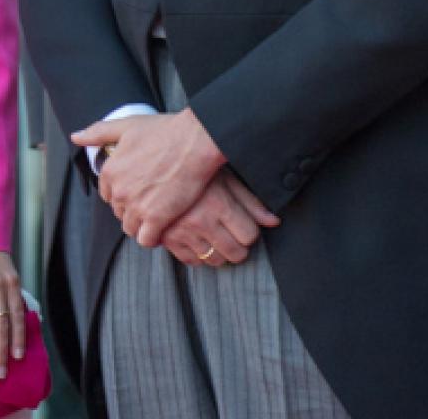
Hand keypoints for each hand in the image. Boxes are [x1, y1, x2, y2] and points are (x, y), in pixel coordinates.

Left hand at [71, 108, 225, 246]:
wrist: (194, 142)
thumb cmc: (165, 131)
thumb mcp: (126, 126)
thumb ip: (98, 133)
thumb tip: (75, 137)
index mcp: (110, 170)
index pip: (108, 194)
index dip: (122, 193)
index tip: (137, 189)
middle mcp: (119, 190)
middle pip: (119, 211)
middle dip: (131, 209)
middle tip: (150, 201)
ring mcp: (137, 206)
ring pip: (130, 227)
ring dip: (141, 224)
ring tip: (157, 215)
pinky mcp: (157, 218)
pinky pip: (146, 239)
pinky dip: (153, 237)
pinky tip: (163, 228)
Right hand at [160, 169, 278, 267]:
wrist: (153, 167)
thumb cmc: (194, 169)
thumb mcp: (225, 179)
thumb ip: (250, 202)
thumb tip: (273, 221)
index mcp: (218, 203)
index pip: (249, 235)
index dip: (250, 231)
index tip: (244, 225)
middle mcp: (201, 221)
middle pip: (235, 253)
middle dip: (239, 247)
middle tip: (234, 235)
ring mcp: (183, 232)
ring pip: (214, 260)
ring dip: (219, 252)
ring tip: (216, 237)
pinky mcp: (167, 239)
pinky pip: (191, 261)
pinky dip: (197, 255)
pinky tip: (198, 240)